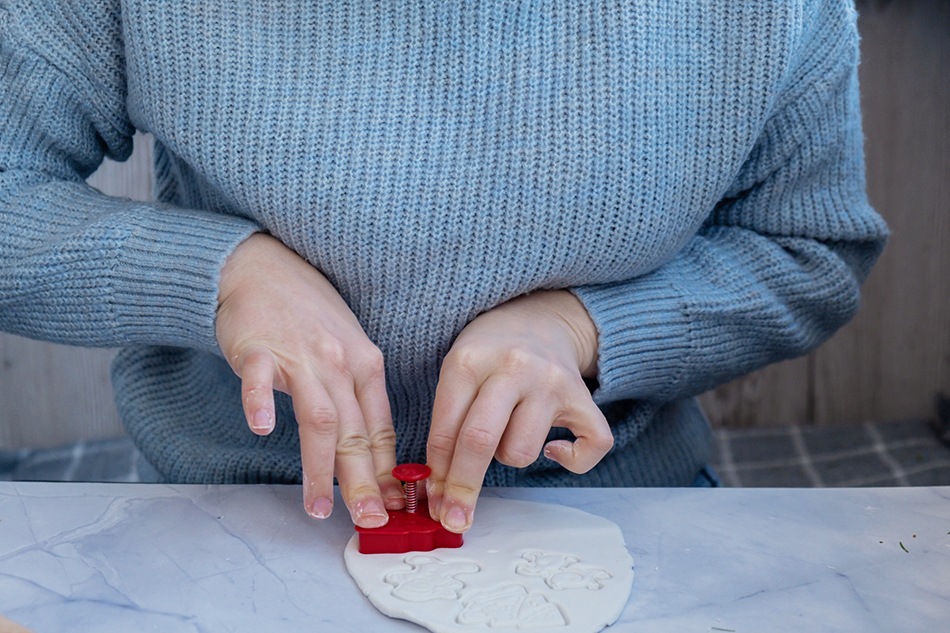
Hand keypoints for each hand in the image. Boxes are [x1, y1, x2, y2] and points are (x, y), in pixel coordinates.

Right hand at [215, 233, 403, 526]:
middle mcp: (339, 363)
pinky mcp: (258, 349)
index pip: (380, 428)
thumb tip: (374, 453)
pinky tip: (265, 428)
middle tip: (370, 520)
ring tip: (319, 507)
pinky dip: (262, 403)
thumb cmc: (308, 314)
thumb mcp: (348, 350)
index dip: (387, 471)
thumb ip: (358, 398)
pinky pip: (260, 379)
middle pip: (355, 431)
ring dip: (320, 466)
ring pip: (318, 417)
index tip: (395, 507)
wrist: (263, 267)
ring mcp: (299, 356)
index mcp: (366, 365)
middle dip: (364, 481)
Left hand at [425, 290, 612, 532]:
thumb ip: (445, 425)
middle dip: (462, 487)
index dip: (437, 474)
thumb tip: (437, 490)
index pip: (447, 430)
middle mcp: (511, 367)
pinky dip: (571, 460)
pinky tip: (553, 448)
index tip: (432, 503)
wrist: (537, 318)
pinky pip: (589, 446)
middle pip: (480, 441)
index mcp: (469, 360)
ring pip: (523, 451)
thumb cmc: (488, 352)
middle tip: (454, 517)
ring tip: (509, 434)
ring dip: (509, 458)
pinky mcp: (582, 395)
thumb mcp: (456, 372)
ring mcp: (550, 381)